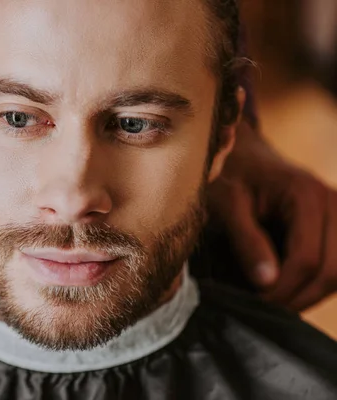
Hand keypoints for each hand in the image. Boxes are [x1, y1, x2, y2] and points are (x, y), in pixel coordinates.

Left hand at [208, 122, 336, 310]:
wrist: (243, 155)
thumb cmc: (230, 175)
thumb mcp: (227, 204)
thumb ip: (246, 240)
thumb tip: (267, 282)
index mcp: (307, 196)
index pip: (307, 259)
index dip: (284, 290)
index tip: (254, 304)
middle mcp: (334, 204)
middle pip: (333, 271)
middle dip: (299, 298)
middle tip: (264, 311)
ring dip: (310, 295)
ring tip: (275, 304)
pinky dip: (317, 283)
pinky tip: (291, 291)